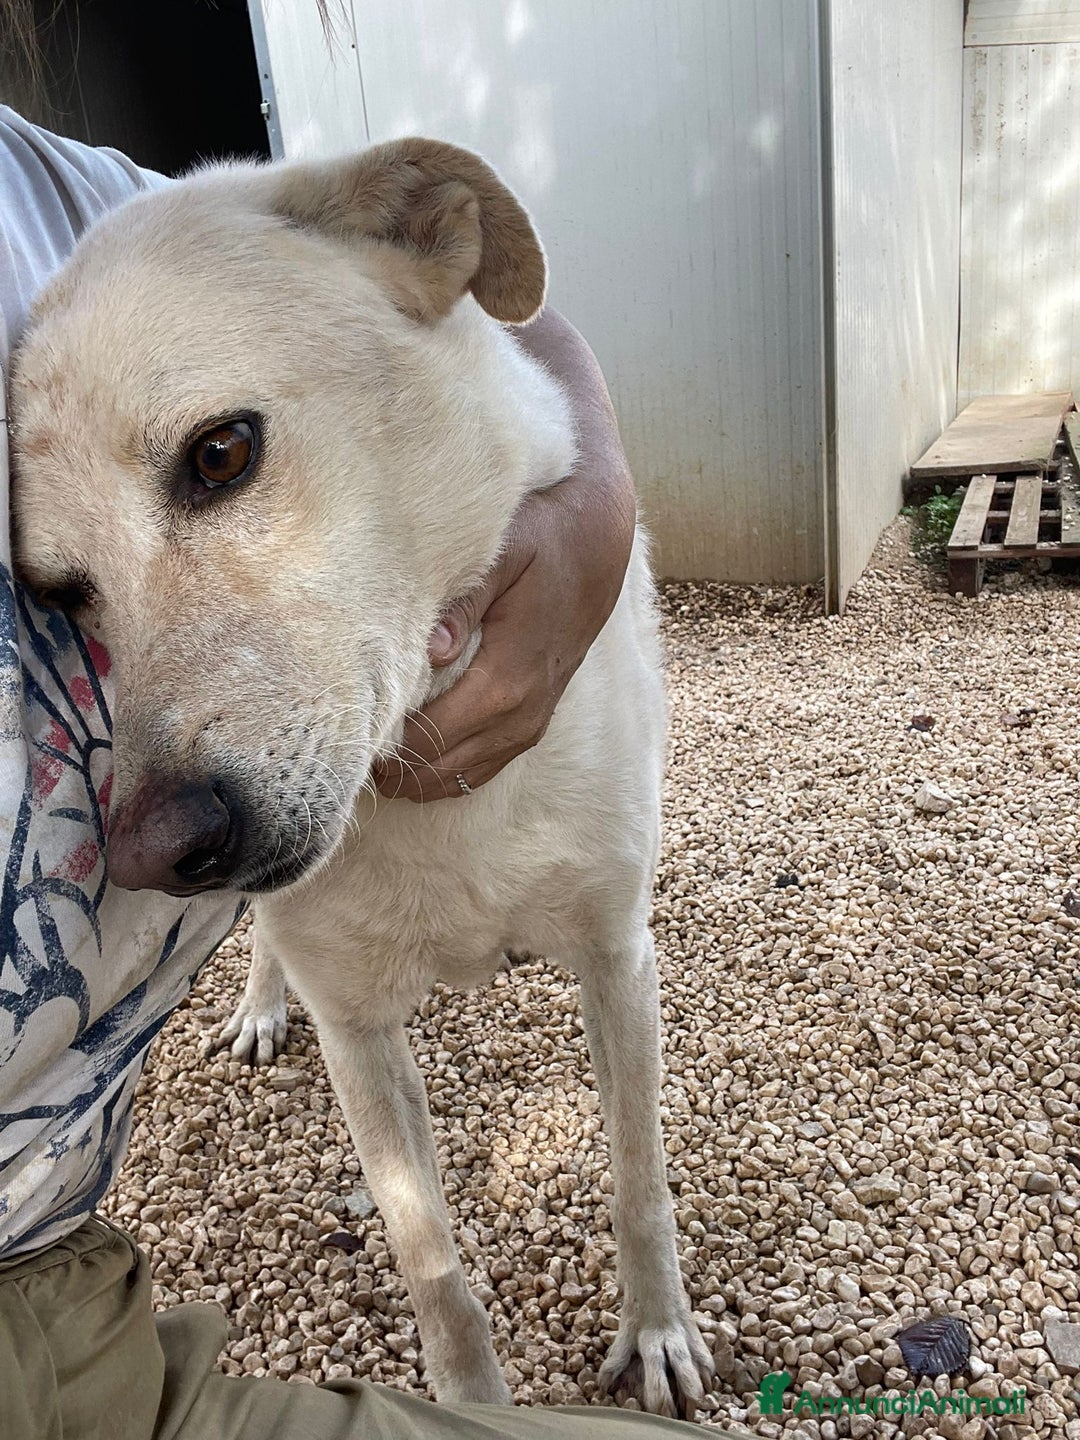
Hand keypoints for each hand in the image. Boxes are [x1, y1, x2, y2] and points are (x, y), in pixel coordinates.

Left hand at [374, 309, 634, 801]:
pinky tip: (412, 768)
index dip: (387, 746)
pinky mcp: (535, 715)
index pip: (436, 734)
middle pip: (446, 765)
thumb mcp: (506, 547)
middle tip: (338, 759)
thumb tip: (430, 649)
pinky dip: (449, 772)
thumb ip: (466, 599)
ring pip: (466, 773)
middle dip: (394, 769)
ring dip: (418, 778)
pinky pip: (488, 763)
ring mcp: (532, 717)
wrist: (600, 537)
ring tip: (367, 768)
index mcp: (510, 674)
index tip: (341, 739)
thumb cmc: (544, 533)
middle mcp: (523, 709)